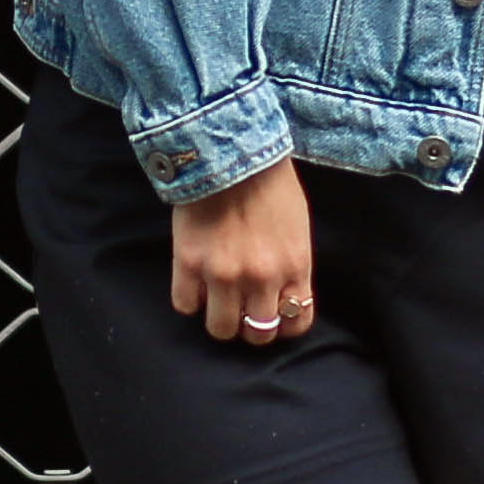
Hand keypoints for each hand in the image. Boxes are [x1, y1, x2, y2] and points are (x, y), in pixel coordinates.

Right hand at [169, 160, 316, 346]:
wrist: (229, 150)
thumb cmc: (268, 182)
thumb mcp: (297, 227)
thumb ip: (291, 265)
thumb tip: (282, 294)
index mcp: (294, 266)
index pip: (296, 323)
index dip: (283, 325)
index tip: (273, 315)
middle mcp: (262, 277)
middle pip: (258, 334)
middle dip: (251, 325)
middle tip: (242, 309)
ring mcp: (223, 274)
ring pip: (221, 329)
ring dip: (219, 318)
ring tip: (215, 300)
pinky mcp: (190, 263)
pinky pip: (185, 305)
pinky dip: (189, 299)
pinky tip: (194, 282)